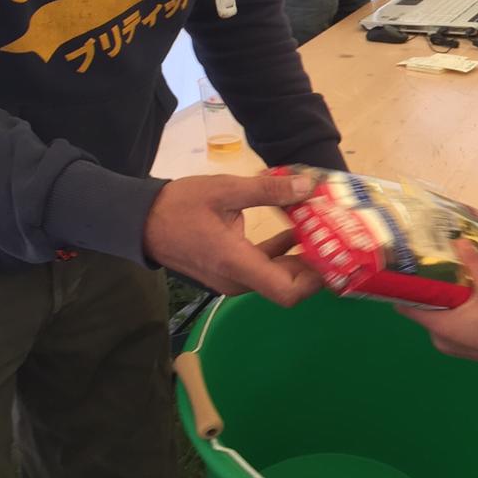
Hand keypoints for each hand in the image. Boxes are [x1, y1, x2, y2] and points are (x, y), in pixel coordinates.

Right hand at [143, 173, 323, 306]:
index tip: (336, 256)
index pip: (287, 291)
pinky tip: (296, 229)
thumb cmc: (179, 206)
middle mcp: (238, 280)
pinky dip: (282, 253)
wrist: (139, 221)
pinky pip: (263, 267)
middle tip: (338, 237)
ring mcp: (233, 278)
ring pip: (277, 276)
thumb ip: (268, 191)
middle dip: (315, 264)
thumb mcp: (225, 190)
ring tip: (323, 229)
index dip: (317, 280)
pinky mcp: (229, 270)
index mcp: (237, 264)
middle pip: (288, 285)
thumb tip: (307, 186)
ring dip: (300, 257)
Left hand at [393, 241, 477, 364]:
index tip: (410, 271)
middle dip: (431, 291)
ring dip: (445, 302)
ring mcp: (449, 346)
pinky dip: (454, 313)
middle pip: (424, 310)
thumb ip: (474, 262)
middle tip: (439, 269)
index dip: (405, 289)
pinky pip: (450, 327)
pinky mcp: (462, 349)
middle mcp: (438, 338)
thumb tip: (458, 240)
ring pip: (438, 318)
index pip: (406, 308)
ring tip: (457, 281)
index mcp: (439, 325)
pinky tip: (469, 300)